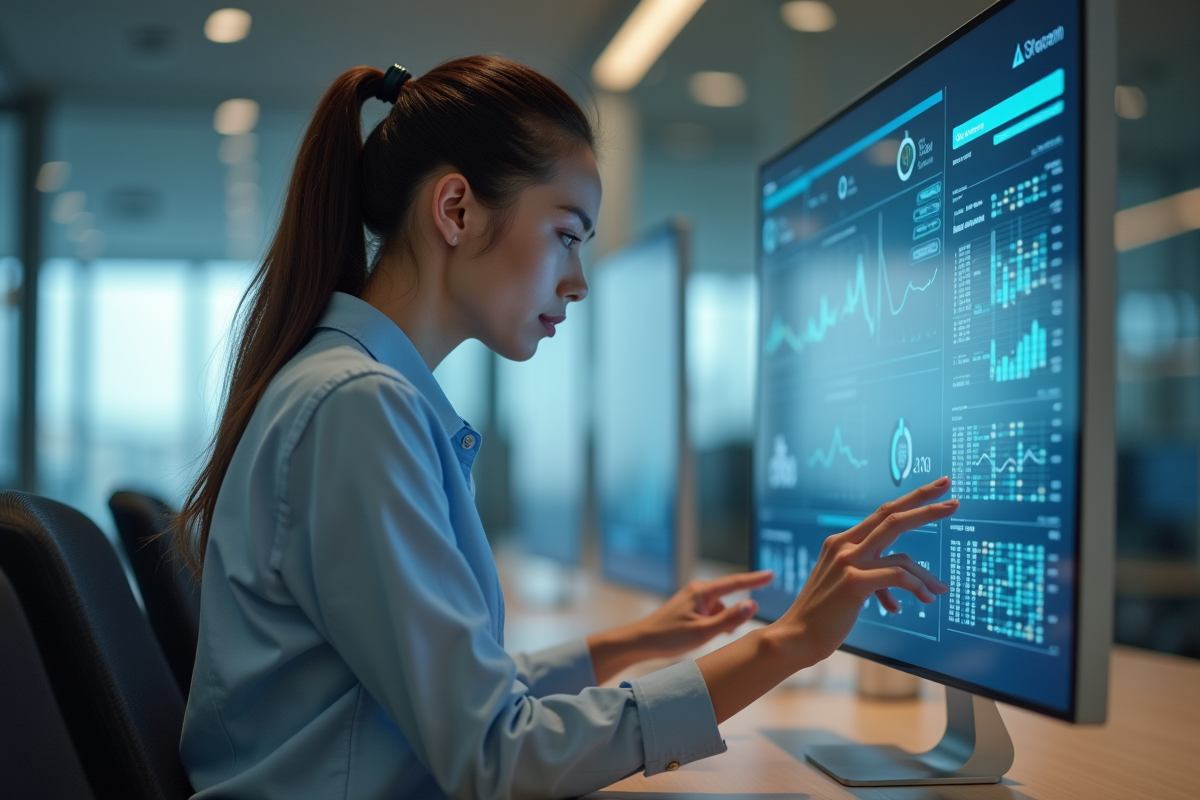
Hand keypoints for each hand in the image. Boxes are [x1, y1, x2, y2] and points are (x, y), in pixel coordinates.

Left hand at [586, 571, 774, 683]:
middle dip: (733, 616)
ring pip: (720, 610)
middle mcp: (698, 591)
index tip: (772, 573)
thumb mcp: (703, 632)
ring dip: (722, 623)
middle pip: (728, 599)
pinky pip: (711, 614)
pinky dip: (714, 625)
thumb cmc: (669, 637)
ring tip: (708, 640)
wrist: (641, 642)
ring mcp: (693, 599)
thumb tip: (753, 604)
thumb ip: (729, 619)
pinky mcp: (689, 608)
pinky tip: (704, 638)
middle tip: (725, 635)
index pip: (735, 582)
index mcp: (702, 592)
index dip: (756, 579)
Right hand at [696, 477, 956, 722]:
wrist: (796, 637)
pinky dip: (915, 587)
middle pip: (893, 516)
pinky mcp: (853, 582)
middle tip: (955, 502)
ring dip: (927, 574)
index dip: (911, 500)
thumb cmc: (823, 616)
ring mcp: (848, 561)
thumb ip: (870, 571)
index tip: (936, 489)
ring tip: (942, 589)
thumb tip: (902, 580)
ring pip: (902, 552)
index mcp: (841, 541)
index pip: (882, 514)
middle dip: (927, 506)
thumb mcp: (847, 585)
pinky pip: (897, 577)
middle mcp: (843, 544)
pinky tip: (922, 600)